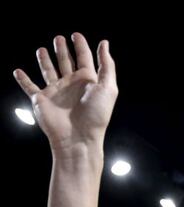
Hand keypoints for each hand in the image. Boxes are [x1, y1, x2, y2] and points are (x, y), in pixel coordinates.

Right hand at [13, 32, 117, 149]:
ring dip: (45, 60)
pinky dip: (23, 80)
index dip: (81, 46)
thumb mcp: (108, 87)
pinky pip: (29, 87)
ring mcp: (55, 92)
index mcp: (87, 80)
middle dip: (62, 50)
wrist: (78, 137)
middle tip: (59, 38)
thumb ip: (106, 65)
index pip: (84, 58)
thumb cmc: (96, 114)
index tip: (76, 34)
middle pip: (65, 62)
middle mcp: (71, 84)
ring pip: (48, 71)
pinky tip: (17, 71)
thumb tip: (104, 43)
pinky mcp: (41, 100)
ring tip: (41, 49)